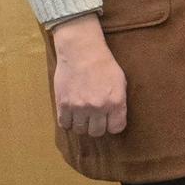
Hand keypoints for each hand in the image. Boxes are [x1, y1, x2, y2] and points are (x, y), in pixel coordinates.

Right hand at [49, 15, 126, 136]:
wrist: (82, 52)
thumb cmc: (104, 65)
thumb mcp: (121, 82)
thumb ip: (119, 103)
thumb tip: (115, 119)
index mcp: (115, 102)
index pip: (116, 128)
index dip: (113, 125)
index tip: (110, 121)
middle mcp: (98, 107)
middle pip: (96, 132)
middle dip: (97, 126)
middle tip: (95, 117)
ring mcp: (79, 107)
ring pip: (80, 130)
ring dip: (82, 124)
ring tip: (83, 114)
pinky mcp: (63, 104)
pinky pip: (65, 124)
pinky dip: (68, 121)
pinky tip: (71, 114)